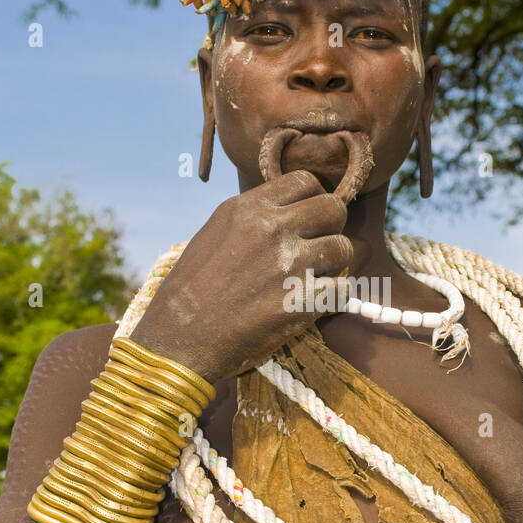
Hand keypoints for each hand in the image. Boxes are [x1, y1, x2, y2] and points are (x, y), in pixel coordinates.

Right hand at [129, 170, 365, 382]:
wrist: (177, 341)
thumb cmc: (188, 293)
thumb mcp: (213, 236)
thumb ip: (252, 221)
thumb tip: (287, 217)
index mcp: (247, 208)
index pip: (305, 181)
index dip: (313, 201)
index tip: (307, 222)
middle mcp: (271, 228)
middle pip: (334, 208)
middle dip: (332, 229)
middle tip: (317, 251)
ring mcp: (289, 263)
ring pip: (345, 248)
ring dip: (336, 265)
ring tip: (316, 280)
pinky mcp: (302, 301)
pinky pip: (345, 289)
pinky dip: (335, 299)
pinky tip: (315, 305)